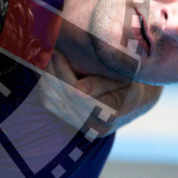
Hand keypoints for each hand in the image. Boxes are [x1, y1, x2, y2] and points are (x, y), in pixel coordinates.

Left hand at [39, 50, 160, 135]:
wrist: (136, 101)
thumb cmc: (132, 82)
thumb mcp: (124, 78)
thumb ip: (102, 84)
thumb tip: (79, 91)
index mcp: (110, 114)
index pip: (76, 94)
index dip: (63, 72)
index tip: (56, 51)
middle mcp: (95, 126)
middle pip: (62, 98)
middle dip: (51, 72)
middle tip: (44, 49)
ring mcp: (82, 127)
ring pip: (52, 103)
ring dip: (44, 79)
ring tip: (41, 57)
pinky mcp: (72, 123)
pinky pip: (51, 106)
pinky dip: (44, 86)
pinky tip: (42, 70)